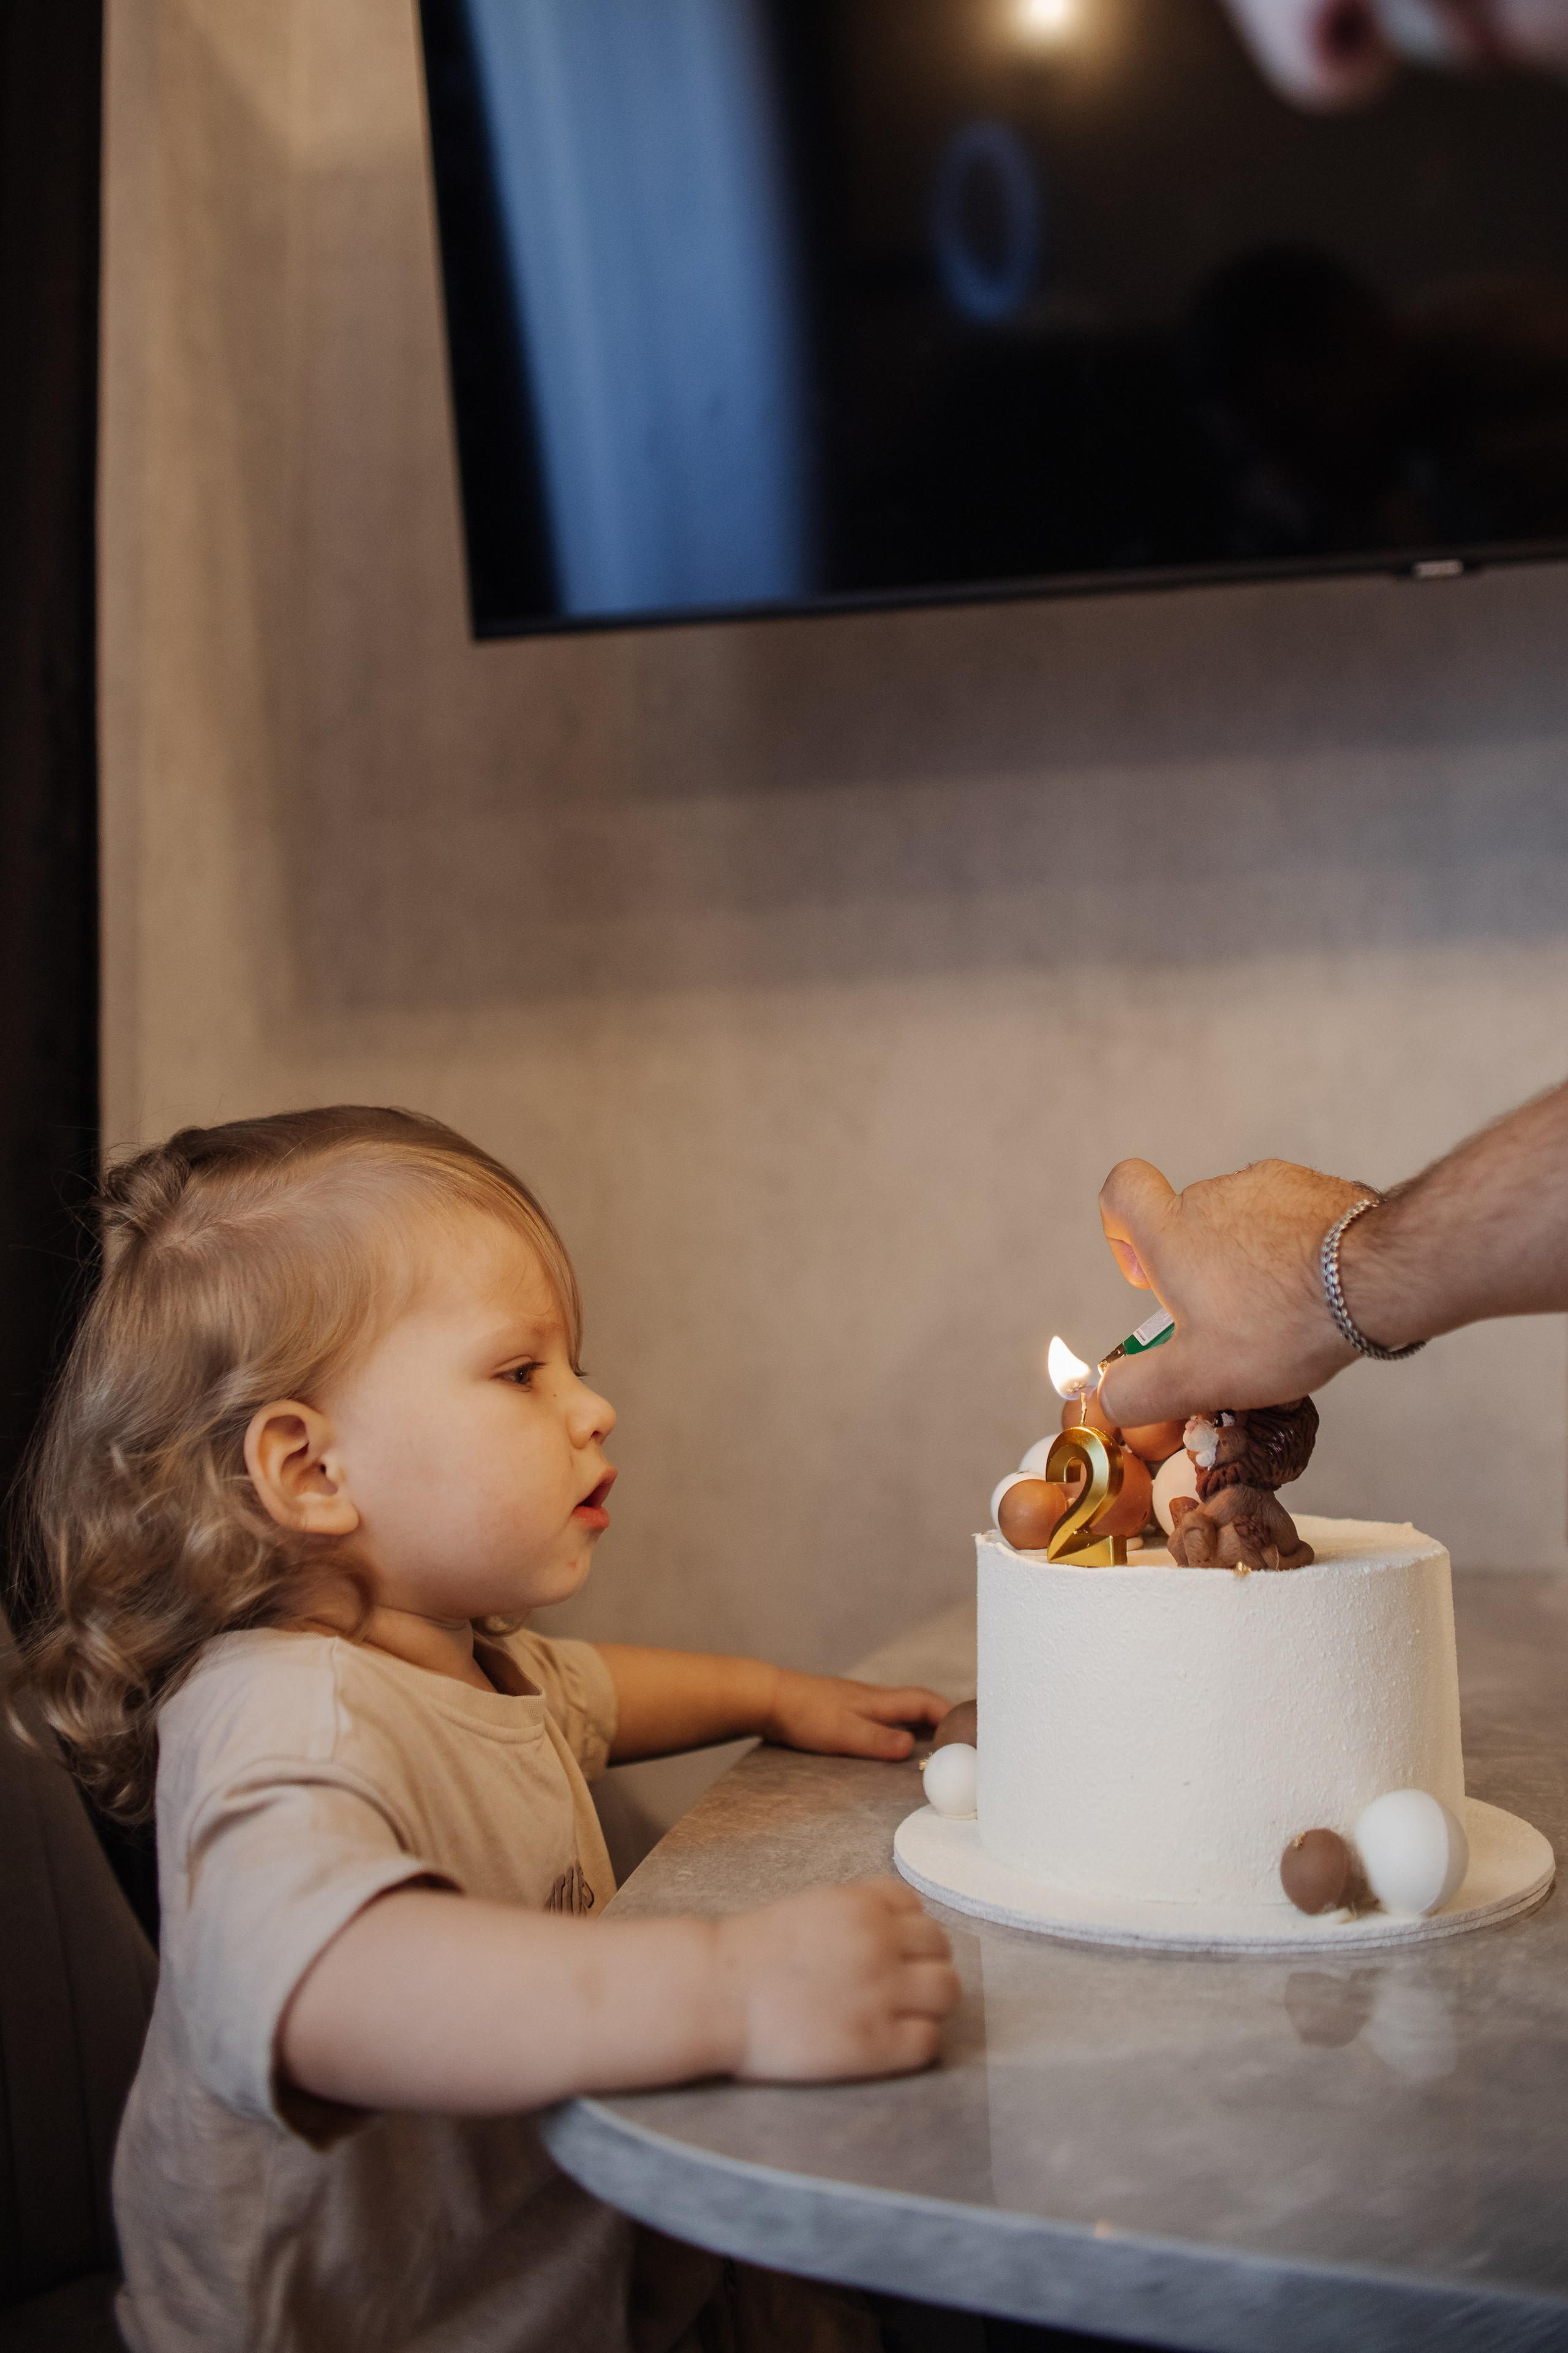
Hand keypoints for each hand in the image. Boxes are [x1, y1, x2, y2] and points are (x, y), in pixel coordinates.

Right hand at [715, 1879, 959, 2081]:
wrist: (715, 1994)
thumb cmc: (751, 1954)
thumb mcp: (810, 1909)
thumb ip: (855, 1915)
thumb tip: (892, 1934)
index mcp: (861, 1904)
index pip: (917, 1908)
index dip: (906, 1931)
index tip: (890, 1948)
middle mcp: (880, 1942)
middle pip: (941, 1948)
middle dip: (923, 1964)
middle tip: (898, 1985)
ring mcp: (882, 1993)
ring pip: (947, 1991)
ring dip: (929, 2002)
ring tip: (901, 2014)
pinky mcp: (876, 2044)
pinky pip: (929, 2041)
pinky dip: (917, 2042)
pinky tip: (889, 2042)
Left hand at [764, 1671, 951, 1759]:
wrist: (770, 1697)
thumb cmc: (805, 1713)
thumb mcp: (843, 1733)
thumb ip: (878, 1741)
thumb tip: (911, 1750)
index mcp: (881, 1700)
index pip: (927, 1703)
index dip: (951, 1716)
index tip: (970, 1734)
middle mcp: (877, 1699)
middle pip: (921, 1706)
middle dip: (944, 1721)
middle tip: (961, 1744)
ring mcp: (863, 1704)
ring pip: (904, 1712)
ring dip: (924, 1727)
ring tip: (939, 1749)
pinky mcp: (850, 1712)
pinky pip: (888, 1719)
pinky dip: (903, 1730)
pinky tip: (899, 1745)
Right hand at [1097, 1156, 1367, 1425]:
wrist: (1378, 1278)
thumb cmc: (1282, 1324)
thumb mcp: (1198, 1376)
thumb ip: (1140, 1390)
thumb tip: (1108, 1398)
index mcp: (1174, 1231)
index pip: (1120, 1189)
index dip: (1120, 1229)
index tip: (1148, 1275)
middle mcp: (1215, 1195)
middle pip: (1188, 1224)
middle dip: (1200, 1271)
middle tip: (1231, 1324)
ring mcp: (1269, 1185)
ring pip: (1241, 1224)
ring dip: (1249, 1262)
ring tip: (1284, 1311)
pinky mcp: (1316, 1189)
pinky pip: (1288, 1219)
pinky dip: (1292, 1250)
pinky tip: (1316, 1290)